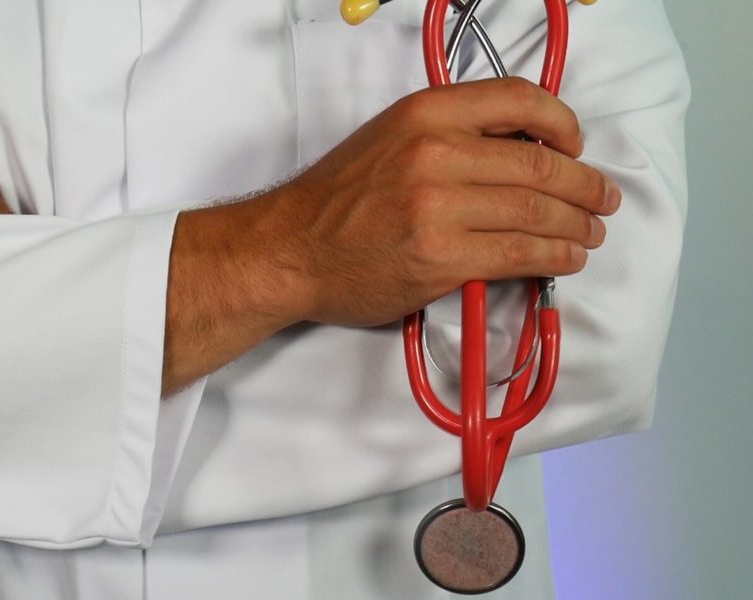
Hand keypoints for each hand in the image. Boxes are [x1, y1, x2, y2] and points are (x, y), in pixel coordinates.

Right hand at [252, 77, 620, 327]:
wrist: (289, 250)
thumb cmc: (335, 201)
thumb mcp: (388, 139)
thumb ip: (448, 135)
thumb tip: (519, 151)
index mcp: (424, 113)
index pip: (519, 99)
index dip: (562, 123)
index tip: (575, 144)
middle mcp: (435, 152)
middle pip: (540, 162)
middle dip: (585, 185)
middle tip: (601, 199)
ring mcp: (439, 207)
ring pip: (537, 210)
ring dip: (577, 224)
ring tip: (590, 232)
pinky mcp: (442, 257)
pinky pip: (520, 253)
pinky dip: (555, 255)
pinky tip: (566, 257)